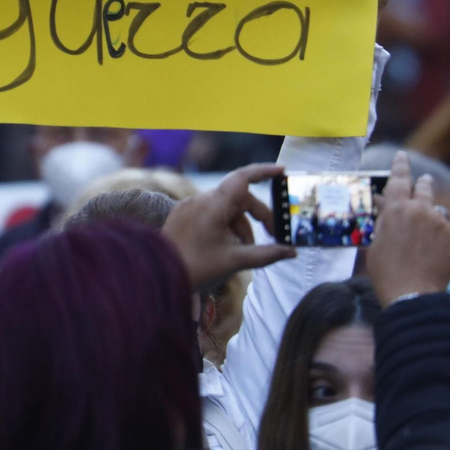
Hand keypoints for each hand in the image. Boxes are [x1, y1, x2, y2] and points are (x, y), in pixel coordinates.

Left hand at [162, 164, 295, 290]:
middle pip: (238, 198)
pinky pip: (210, 215)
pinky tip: (228, 249)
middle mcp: (200, 200)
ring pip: (225, 209)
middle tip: (273, 237)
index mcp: (213, 204)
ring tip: (245, 252)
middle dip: (257, 216)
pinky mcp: (181, 217)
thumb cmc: (196, 268)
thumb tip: (292, 252)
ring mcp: (189, 208)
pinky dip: (224, 227)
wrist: (158, 278)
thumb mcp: (235, 261)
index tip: (282, 171)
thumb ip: (266, 254)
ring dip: (240, 227)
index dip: (264, 172)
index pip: (243, 178)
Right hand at [367, 152, 449, 303]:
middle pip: (423, 188)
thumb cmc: (386, 272)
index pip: (398, 179)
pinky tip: (433, 245)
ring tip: (428, 216)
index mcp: (396, 209)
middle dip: (422, 182)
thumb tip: (386, 208)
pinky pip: (445, 229)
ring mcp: (439, 224)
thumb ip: (383, 222)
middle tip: (423, 180)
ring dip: (430, 209)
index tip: (402, 155)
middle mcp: (420, 210)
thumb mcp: (375, 243)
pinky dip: (438, 232)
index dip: (400, 165)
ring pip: (436, 209)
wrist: (413, 293)